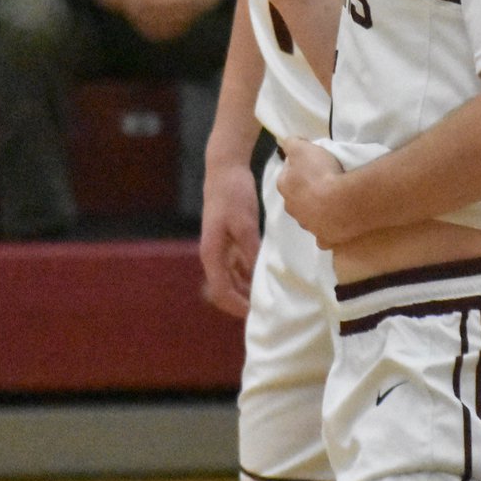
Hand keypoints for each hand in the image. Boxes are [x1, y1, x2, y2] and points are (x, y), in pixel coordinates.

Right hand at [200, 163, 259, 317]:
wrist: (225, 168)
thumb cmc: (233, 193)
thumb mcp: (245, 223)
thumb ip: (250, 250)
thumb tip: (258, 275)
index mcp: (212, 253)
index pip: (221, 290)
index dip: (236, 305)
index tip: (256, 313)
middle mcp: (212, 254)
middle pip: (223, 288)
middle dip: (241, 300)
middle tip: (266, 308)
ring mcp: (219, 247)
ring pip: (230, 277)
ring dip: (245, 287)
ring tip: (268, 295)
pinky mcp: (226, 238)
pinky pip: (235, 264)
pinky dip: (247, 272)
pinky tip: (263, 274)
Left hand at [276, 137, 343, 247]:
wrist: (341, 204)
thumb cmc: (319, 173)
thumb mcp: (302, 148)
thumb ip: (292, 143)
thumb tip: (288, 143)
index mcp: (284, 186)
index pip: (286, 173)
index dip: (298, 166)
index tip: (311, 162)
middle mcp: (292, 208)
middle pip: (297, 196)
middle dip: (305, 190)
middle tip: (323, 180)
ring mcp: (308, 225)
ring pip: (309, 215)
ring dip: (317, 209)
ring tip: (334, 199)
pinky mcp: (325, 238)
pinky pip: (324, 233)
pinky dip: (328, 228)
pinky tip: (338, 221)